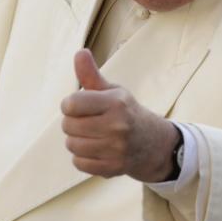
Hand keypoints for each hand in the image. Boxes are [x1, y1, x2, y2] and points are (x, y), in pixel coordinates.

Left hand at [61, 49, 178, 182]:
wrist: (152, 143)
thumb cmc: (125, 112)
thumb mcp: (112, 91)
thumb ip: (91, 74)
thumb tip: (79, 52)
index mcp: (115, 103)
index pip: (70, 104)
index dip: (70, 105)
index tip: (80, 106)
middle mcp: (117, 126)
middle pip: (68, 126)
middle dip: (72, 123)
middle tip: (87, 122)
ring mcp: (116, 149)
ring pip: (72, 145)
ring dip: (76, 141)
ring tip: (91, 136)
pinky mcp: (113, 167)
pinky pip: (79, 163)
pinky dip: (82, 158)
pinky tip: (94, 150)